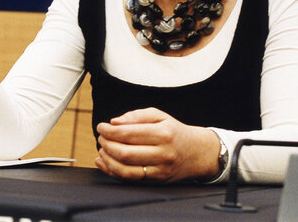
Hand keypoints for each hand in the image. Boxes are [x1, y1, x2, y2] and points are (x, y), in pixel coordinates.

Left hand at [95, 107, 220, 182]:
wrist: (196, 153)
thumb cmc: (174, 132)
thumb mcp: (160, 116)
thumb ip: (136, 116)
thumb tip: (114, 123)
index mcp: (164, 134)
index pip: (129, 133)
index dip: (110, 131)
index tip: (102, 126)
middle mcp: (163, 154)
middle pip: (124, 153)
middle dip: (107, 144)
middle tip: (102, 137)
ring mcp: (159, 170)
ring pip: (124, 170)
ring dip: (107, 159)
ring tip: (103, 149)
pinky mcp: (155, 181)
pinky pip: (128, 179)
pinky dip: (111, 171)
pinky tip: (104, 162)